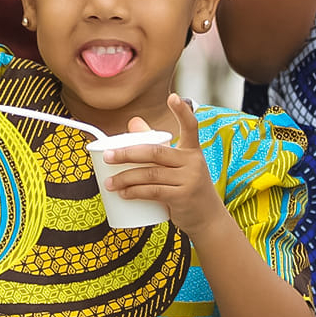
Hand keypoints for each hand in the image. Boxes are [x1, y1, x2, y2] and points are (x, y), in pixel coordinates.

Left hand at [101, 95, 230, 235]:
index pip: (191, 126)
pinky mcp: (183, 196)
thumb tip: (133, 122)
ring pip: (150, 174)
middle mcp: (193, 161)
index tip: (172, 97)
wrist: (208, 219)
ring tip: (109, 183)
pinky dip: (134, 192)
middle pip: (154, 152)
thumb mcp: (178, 166)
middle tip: (107, 156)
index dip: (182, 111)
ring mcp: (190, 179)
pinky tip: (122, 194)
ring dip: (125, 178)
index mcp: (192, 150)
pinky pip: (153, 191)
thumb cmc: (188, 187)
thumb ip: (157, 145)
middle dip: (127, 153)